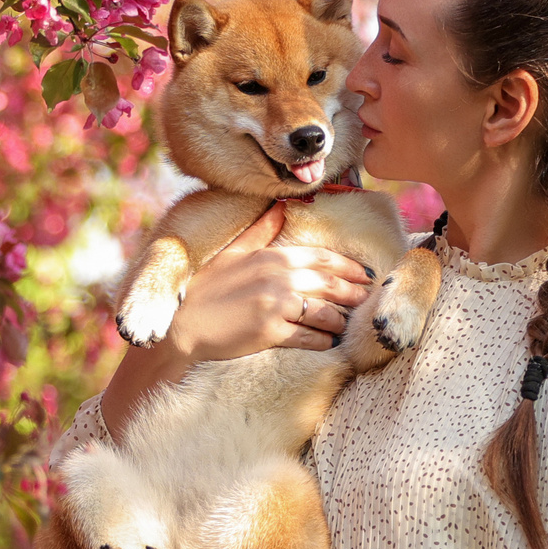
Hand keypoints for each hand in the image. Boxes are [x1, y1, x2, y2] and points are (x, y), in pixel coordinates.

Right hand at [163, 201, 373, 361]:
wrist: (181, 326)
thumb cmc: (204, 289)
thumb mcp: (232, 253)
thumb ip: (260, 230)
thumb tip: (280, 205)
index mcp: (272, 256)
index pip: (323, 258)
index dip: (348, 267)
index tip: (364, 275)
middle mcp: (279, 278)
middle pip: (331, 284)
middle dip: (354, 293)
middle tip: (366, 299)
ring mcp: (276, 305)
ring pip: (326, 313)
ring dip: (340, 321)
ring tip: (345, 325)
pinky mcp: (271, 332)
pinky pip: (310, 338)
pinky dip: (322, 341)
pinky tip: (326, 343)